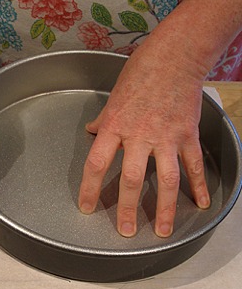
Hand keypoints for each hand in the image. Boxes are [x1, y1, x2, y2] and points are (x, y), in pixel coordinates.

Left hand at [78, 39, 210, 237]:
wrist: (174, 56)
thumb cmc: (140, 72)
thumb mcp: (113, 96)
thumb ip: (103, 119)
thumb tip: (91, 131)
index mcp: (115, 126)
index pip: (97, 164)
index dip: (90, 189)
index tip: (87, 207)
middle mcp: (139, 135)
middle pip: (132, 179)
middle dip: (128, 208)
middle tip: (126, 231)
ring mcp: (166, 137)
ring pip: (166, 180)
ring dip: (165, 209)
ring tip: (162, 231)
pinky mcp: (188, 135)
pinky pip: (194, 165)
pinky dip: (199, 185)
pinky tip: (200, 203)